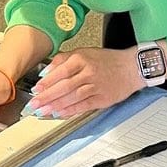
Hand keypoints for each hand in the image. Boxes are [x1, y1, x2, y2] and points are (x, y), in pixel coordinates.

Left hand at [23, 48, 142, 119]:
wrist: (132, 68)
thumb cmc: (107, 60)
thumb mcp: (84, 52)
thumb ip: (63, 60)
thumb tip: (46, 72)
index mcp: (82, 59)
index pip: (61, 71)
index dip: (47, 82)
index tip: (36, 89)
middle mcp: (88, 72)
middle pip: (64, 86)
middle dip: (47, 97)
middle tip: (34, 104)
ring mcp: (96, 87)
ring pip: (73, 97)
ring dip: (56, 106)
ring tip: (44, 111)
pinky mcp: (102, 99)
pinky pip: (83, 106)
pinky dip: (71, 111)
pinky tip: (60, 114)